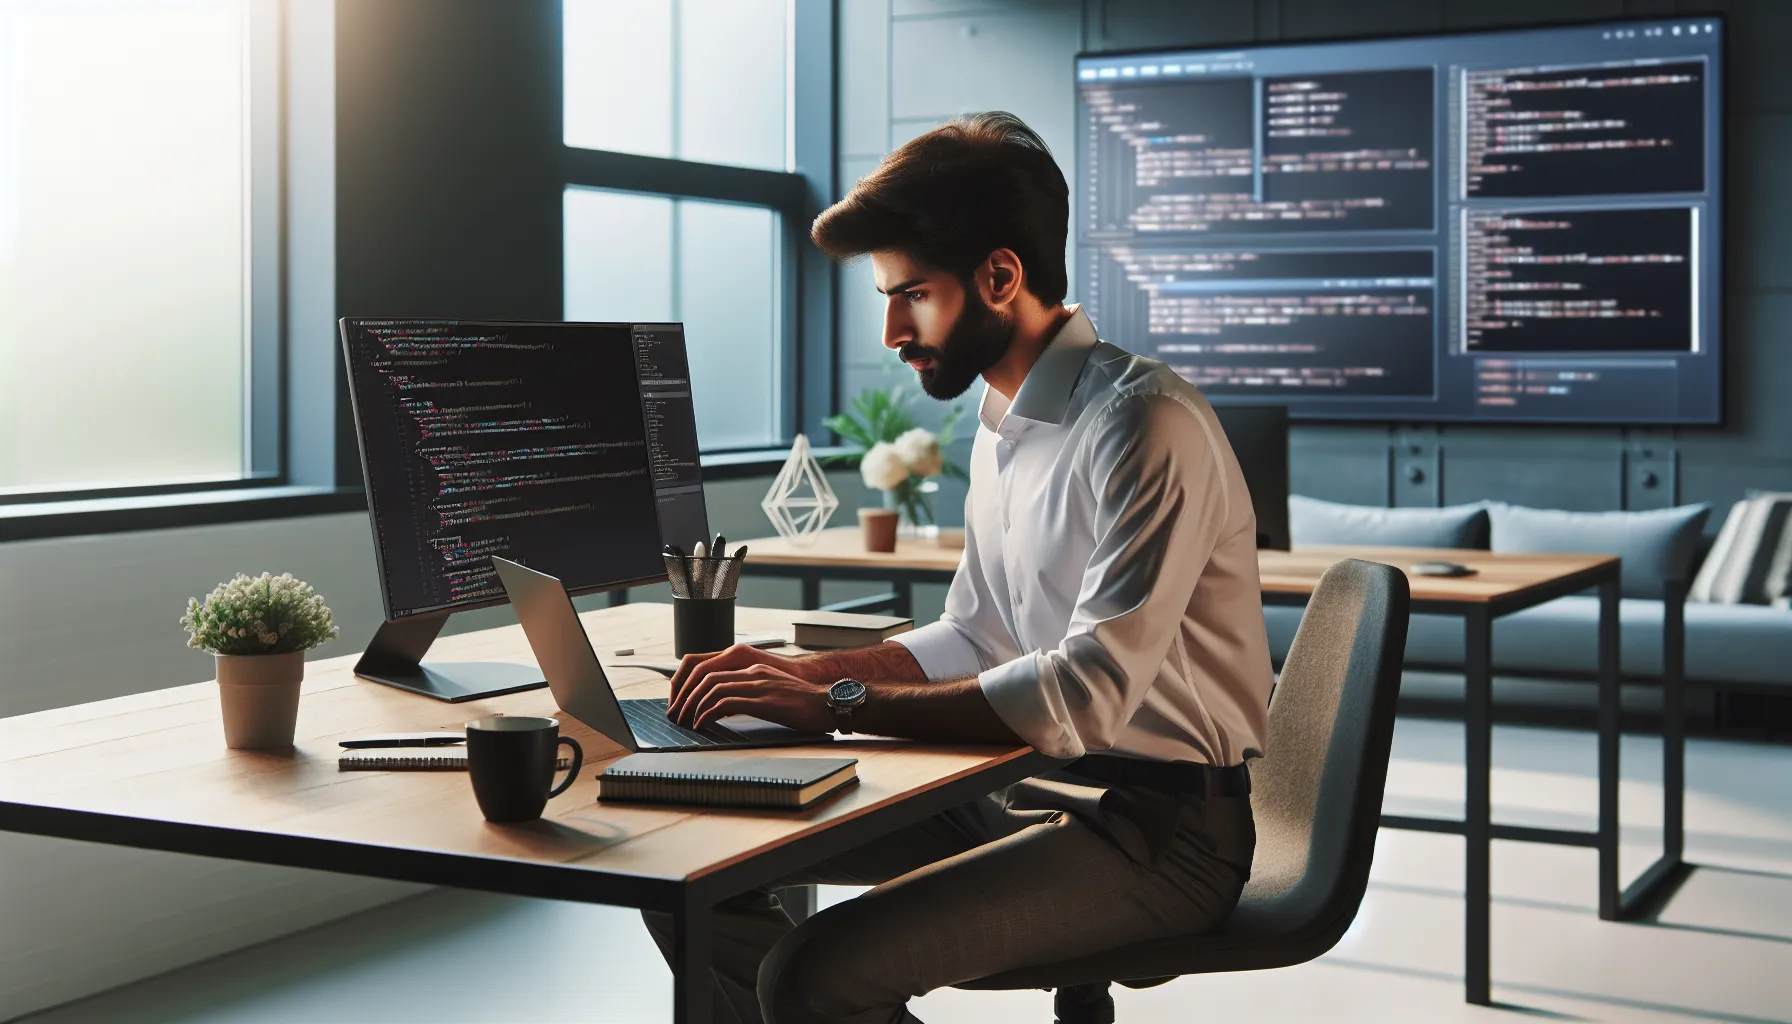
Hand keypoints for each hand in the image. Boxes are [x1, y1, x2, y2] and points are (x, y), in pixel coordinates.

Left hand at [668, 644, 829, 727]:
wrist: (828, 704)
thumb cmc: (803, 704)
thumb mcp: (772, 693)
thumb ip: (750, 695)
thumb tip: (726, 708)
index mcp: (753, 668)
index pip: (711, 669)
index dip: (691, 684)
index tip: (681, 702)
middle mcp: (752, 672)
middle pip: (706, 676)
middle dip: (685, 695)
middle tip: (676, 714)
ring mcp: (757, 684)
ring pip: (711, 688)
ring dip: (693, 706)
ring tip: (686, 722)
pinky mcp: (762, 701)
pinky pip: (725, 704)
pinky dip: (708, 715)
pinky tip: (702, 726)